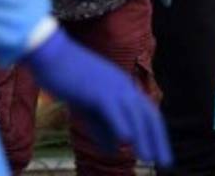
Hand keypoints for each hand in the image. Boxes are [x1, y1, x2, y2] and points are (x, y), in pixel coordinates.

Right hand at [24, 29, 171, 165]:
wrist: (49, 52)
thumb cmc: (66, 77)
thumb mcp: (87, 106)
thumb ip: (101, 127)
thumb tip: (114, 150)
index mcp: (122, 86)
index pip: (147, 112)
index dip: (156, 134)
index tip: (161, 154)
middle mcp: (122, 85)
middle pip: (147, 114)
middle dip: (158, 140)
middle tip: (165, 162)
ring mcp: (111, 86)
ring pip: (133, 114)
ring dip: (143, 138)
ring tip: (149, 158)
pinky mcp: (96, 89)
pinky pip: (112, 109)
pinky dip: (120, 124)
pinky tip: (125, 140)